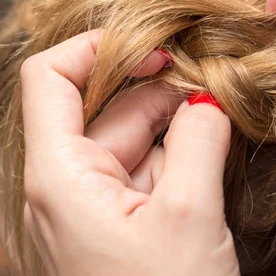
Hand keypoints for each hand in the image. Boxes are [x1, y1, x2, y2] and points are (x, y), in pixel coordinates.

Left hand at [20, 30, 239, 275]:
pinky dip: (179, 158)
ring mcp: (92, 210)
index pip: (51, 78)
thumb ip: (199, 139)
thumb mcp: (189, 215)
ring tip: (225, 118)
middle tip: (219, 86)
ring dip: (178, 126)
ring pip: (133, 141)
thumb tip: (210, 99)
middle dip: (163, 92)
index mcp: (58, 178)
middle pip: (108, 108)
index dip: (101, 48)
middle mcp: (65, 189)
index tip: (158, 48)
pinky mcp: (119, 228)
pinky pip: (145, 174)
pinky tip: (214, 154)